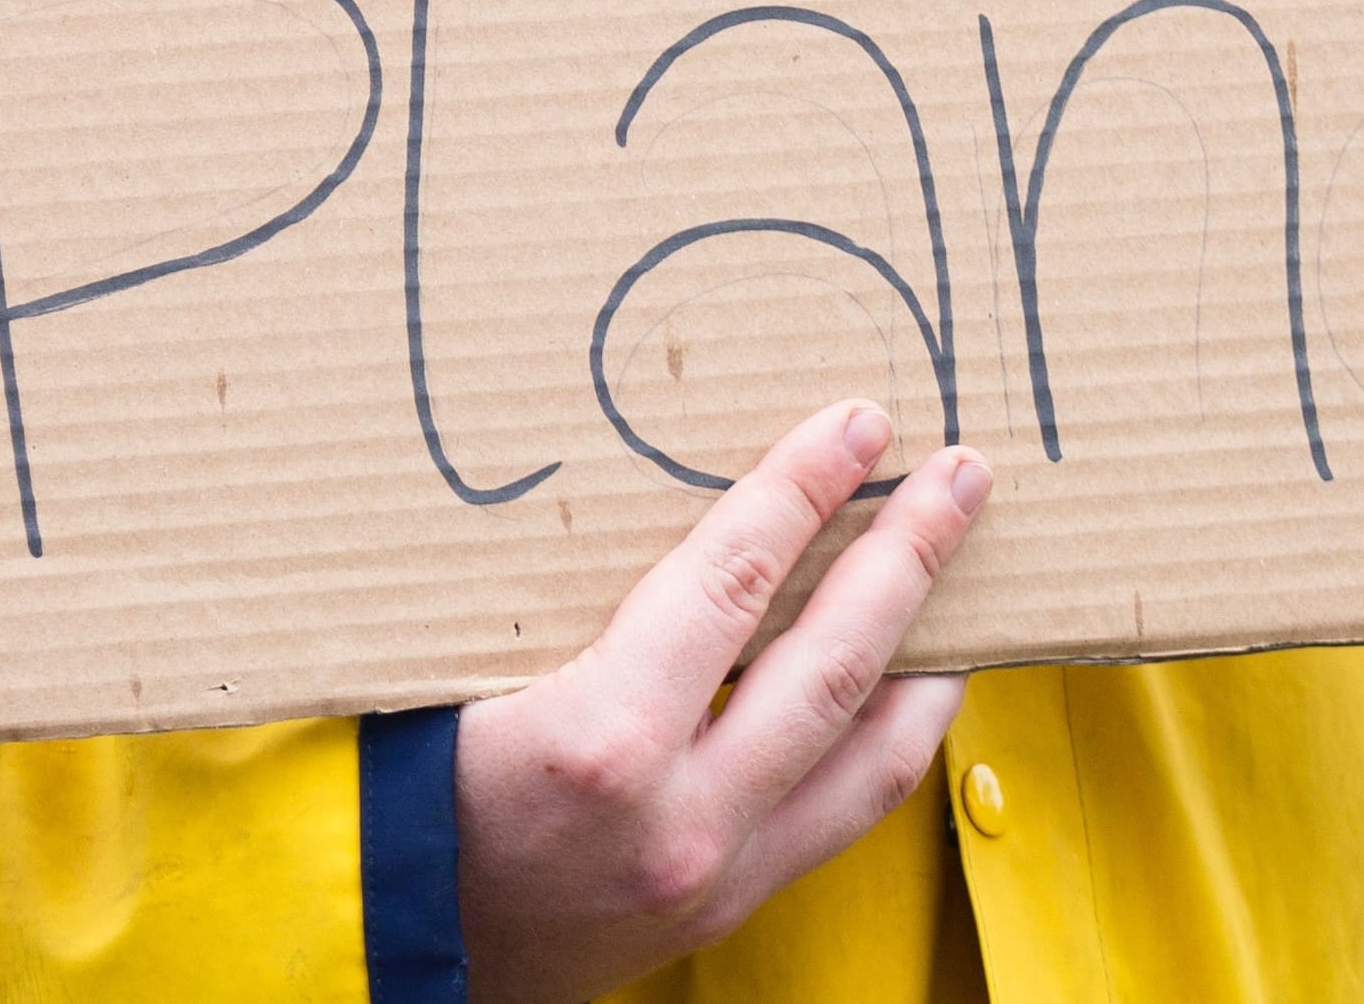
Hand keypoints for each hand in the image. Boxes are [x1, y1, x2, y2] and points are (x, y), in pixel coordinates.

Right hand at [454, 401, 988, 1003]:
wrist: (395, 941)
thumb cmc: (406, 781)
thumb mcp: (464, 660)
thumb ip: (558, 582)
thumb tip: (655, 465)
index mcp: (602, 737)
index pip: (735, 580)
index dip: (804, 487)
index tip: (860, 421)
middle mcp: (681, 814)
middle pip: (833, 663)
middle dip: (909, 555)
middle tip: (963, 474)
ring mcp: (717, 872)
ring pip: (870, 755)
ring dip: (930, 652)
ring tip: (967, 572)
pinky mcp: (729, 905)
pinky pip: (844, 812)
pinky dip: (890, 736)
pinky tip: (908, 681)